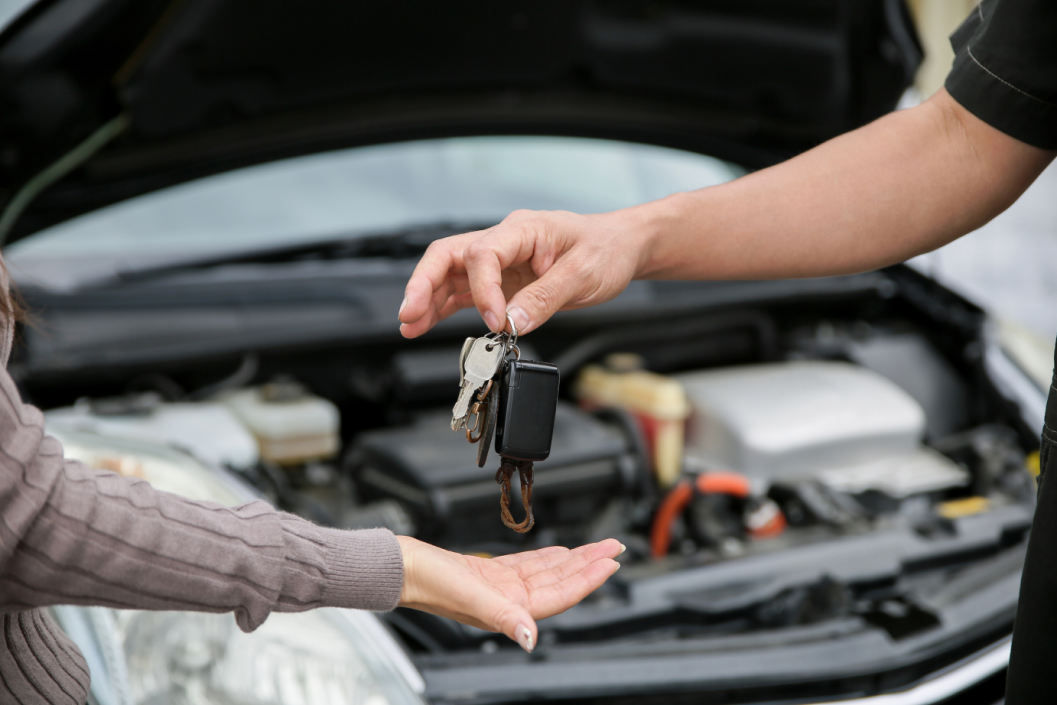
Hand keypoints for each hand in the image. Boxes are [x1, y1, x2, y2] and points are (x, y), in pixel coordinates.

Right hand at [396, 536, 622, 650]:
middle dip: (590, 563)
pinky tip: (560, 552)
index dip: (589, 578)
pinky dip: (548, 557)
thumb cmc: (429, 583)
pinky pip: (529, 566)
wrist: (402, 568)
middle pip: (562, 580)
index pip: (561, 593)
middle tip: (615, 546)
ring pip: (549, 571)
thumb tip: (529, 638)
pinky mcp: (490, 574)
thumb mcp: (471, 596)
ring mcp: (501, 587)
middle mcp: (510, 600)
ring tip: (597, 547)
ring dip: (574, 559)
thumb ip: (503, 617)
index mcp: (510, 608)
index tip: (611, 562)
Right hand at [398, 208, 651, 337]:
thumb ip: (545, 299)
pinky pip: (465, 292)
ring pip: (451, 274)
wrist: (622, 247)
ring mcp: (501, 262)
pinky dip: (443, 308)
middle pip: (449, 254)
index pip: (484, 253)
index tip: (495, 320)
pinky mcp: (502, 281)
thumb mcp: (584, 275)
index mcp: (523, 229)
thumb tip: (512, 322)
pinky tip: (426, 324)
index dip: (483, 289)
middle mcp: (505, 241)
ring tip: (409, 325)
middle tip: (410, 312)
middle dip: (425, 283)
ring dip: (427, 299)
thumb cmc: (606, 250)